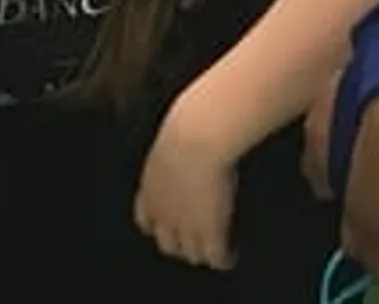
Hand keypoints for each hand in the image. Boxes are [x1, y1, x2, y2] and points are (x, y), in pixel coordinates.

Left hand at [131, 93, 243, 270]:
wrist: (201, 131)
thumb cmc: (191, 120)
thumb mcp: (176, 133)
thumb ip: (178, 143)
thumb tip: (188, 130)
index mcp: (151, 186)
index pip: (146, 219)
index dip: (158, 223)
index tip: (168, 221)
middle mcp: (163, 210)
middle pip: (166, 242)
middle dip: (179, 243)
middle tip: (194, 240)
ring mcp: (186, 223)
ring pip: (190, 253)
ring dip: (201, 252)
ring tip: (215, 251)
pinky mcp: (210, 230)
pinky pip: (216, 256)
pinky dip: (223, 259)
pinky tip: (231, 255)